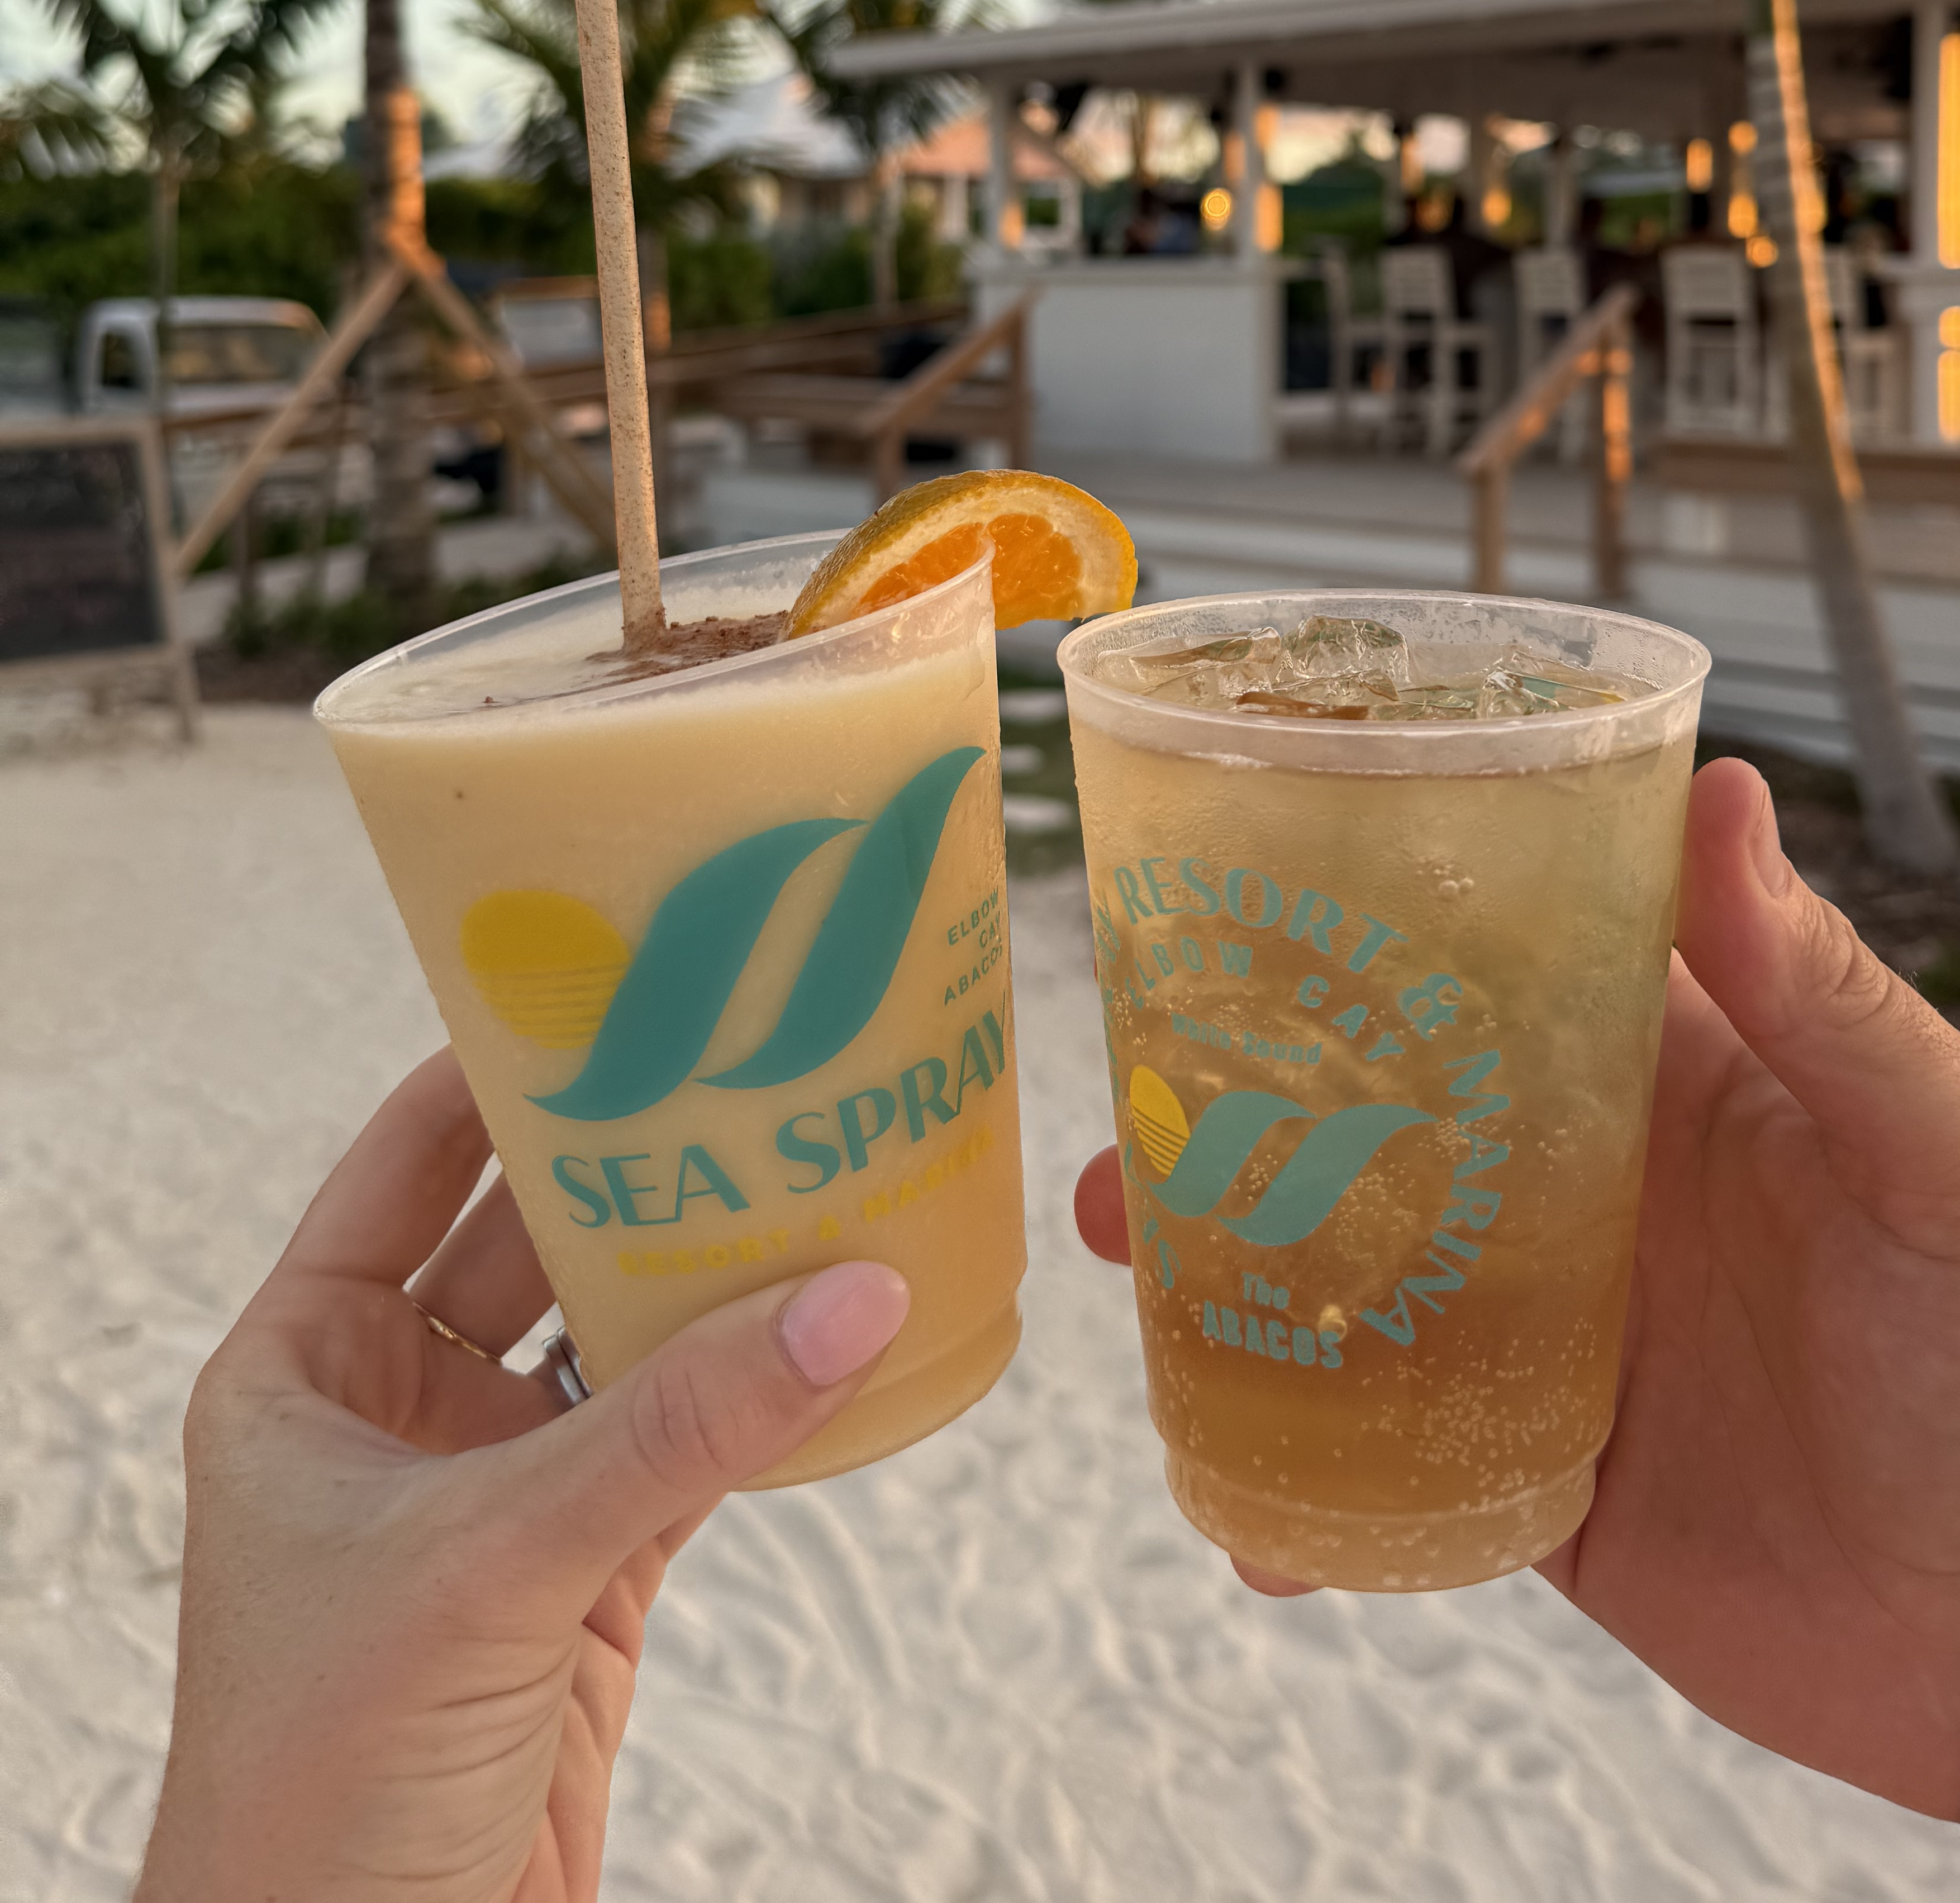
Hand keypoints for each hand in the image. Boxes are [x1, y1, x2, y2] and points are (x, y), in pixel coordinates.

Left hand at [139, 1050, 908, 1902]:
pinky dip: (753, 1398)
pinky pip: (681, 1451)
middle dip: (636, 1164)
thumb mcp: (488, 1568)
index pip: (405, 1163)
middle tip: (749, 1064)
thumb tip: (852, 1296)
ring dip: (707, 1280)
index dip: (496, 1067)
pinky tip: (829, 1330)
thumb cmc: (316, 1785)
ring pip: (616, 1344)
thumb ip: (675, 1430)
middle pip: (531, 1239)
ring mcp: (493, 1500)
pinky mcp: (580, 1587)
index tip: (610, 981)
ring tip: (818, 1175)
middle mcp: (392, 1416)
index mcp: (299, 1371)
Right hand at [1076, 757, 1959, 1832]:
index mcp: (1679, 1077)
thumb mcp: (1949, 1155)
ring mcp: (1556, 1327)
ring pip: (1356, 1264)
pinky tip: (1237, 1492)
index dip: (1382, 906)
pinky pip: (1385, 1452)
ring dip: (1233, 1253)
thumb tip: (1721, 791)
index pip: (1506, 951)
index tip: (1244, 867)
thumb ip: (1827, 995)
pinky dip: (1298, 1472)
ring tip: (1125, 1236)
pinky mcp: (1537, 1469)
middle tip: (1130, 1077)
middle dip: (1251, 1085)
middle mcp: (1595, 1183)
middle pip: (1387, 1103)